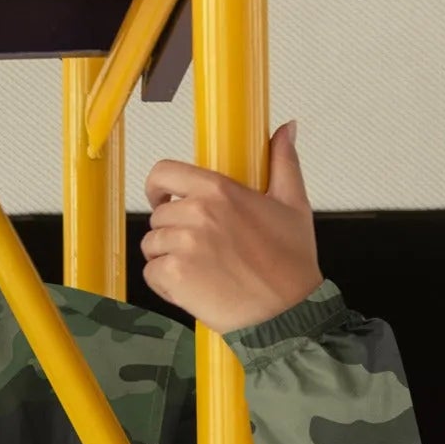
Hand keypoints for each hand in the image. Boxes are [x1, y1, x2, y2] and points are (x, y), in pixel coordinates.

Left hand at [140, 120, 322, 333]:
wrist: (285, 312)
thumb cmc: (289, 264)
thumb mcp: (293, 204)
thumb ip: (283, 162)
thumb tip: (286, 131)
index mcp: (219, 190)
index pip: (164, 173)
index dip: (157, 186)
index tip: (161, 198)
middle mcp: (197, 214)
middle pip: (158, 216)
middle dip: (171, 232)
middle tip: (198, 249)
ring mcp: (183, 246)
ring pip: (152, 246)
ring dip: (167, 258)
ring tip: (199, 269)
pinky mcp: (174, 276)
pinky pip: (151, 274)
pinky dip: (165, 284)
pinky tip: (192, 287)